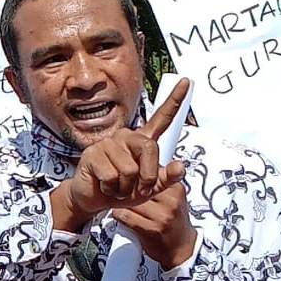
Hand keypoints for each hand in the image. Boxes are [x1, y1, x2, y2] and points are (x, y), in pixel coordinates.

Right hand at [52, 79, 189, 231]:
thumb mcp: (149, 188)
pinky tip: (104, 185)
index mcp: (143, 141)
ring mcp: (109, 143)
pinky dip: (111, 188)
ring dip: (125, 187)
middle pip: (150, 148)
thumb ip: (166, 178)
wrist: (94, 199)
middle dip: (147, 177)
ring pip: (130, 169)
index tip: (186, 81)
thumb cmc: (122, 190)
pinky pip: (112, 176)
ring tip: (116, 185)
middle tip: (136, 188)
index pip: (162, 118)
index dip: (175, 100)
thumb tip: (180, 166)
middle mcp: (126, 137)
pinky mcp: (93, 153)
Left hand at [114, 175, 194, 268]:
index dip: (135, 174)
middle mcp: (170, 201)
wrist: (182, 248)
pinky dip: (118, 214)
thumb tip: (137, 163)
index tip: (129, 177)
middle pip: (136, 185)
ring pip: (128, 200)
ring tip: (121, 203)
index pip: (149, 171)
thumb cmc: (174, 220)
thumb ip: (159, 182)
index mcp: (175, 188)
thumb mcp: (173, 197)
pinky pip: (124, 216)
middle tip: (120, 191)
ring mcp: (161, 216)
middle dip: (125, 188)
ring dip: (120, 202)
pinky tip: (121, 215)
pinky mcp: (151, 230)